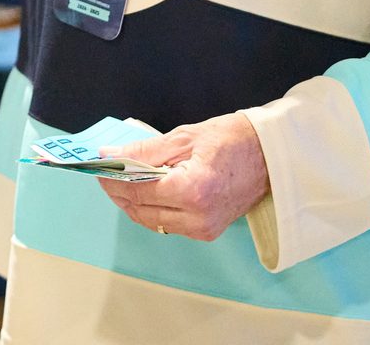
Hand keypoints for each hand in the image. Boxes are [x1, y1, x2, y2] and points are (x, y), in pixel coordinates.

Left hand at [97, 113, 269, 241]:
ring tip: (122, 180)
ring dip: (133, 202)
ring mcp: (204, 229)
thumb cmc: (231, 140)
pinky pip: (168, 224)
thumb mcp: (183, 138)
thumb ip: (143, 151)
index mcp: (193, 191)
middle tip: (106, 172)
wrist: (269, 155)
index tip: (100, 165)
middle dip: (119, 191)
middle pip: (141, 210)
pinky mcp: (207, 232)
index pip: (138, 190)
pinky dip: (152, 209)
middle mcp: (198, 217)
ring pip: (152, 221)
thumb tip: (111, 156)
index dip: (114, 178)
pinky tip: (145, 190)